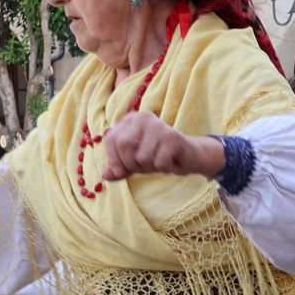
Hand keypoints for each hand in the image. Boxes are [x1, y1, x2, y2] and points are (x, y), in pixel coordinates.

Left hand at [101, 112, 224, 180]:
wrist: (189, 156)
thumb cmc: (158, 156)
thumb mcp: (134, 162)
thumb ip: (119, 168)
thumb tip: (105, 176)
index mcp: (130, 119)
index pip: (111, 140)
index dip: (115, 160)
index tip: (123, 169)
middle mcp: (143, 117)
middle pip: (125, 147)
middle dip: (133, 164)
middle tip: (146, 164)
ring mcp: (158, 126)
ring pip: (142, 158)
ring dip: (151, 167)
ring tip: (160, 160)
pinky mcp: (173, 137)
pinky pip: (159, 163)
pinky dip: (164, 168)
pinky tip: (171, 161)